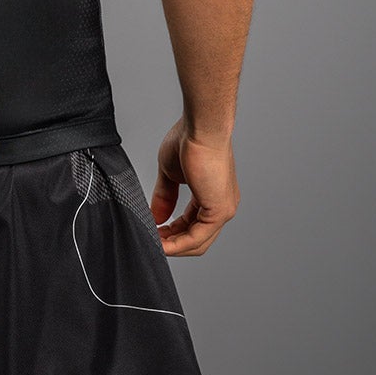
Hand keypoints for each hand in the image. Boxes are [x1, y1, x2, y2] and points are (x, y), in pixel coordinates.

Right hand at [150, 118, 238, 256]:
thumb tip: (156, 216)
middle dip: (172, 243)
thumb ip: (165, 196)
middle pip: (197, 238)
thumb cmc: (189, 140)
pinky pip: (197, 237)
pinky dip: (178, 244)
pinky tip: (162, 244)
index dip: (171, 231)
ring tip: (154, 245)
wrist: (200, 128)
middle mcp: (222, 205)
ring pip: (198, 242)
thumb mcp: (170, 173)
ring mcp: (223, 210)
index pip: (192, 223)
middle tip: (152, 242)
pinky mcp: (219, 211)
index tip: (153, 231)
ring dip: (174, 246)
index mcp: (212, 194)